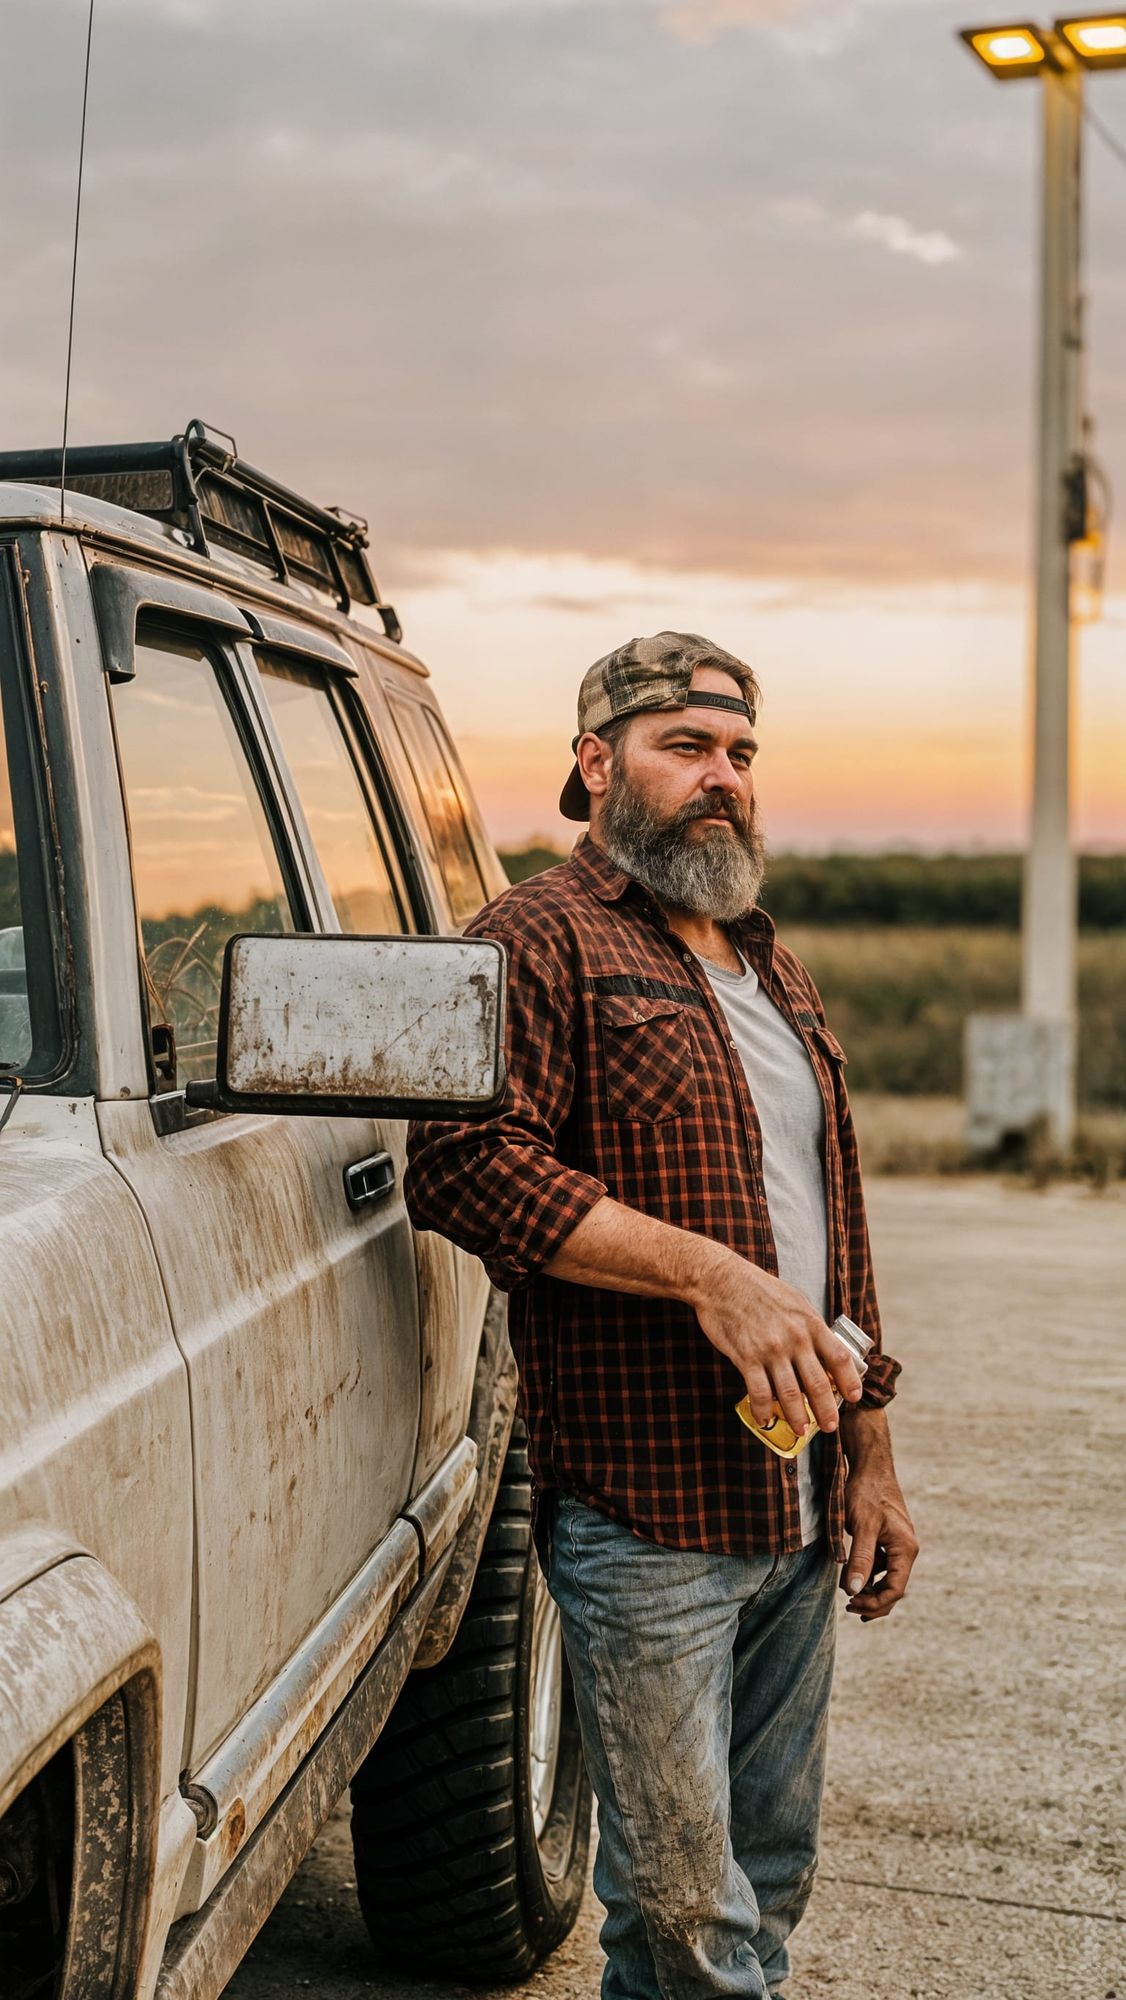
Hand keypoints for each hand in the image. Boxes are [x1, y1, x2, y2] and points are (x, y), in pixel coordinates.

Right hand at [688, 1245, 864, 1439]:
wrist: (721, 1281)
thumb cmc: (759, 1289)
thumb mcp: (795, 1300)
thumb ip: (810, 1325)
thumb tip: (824, 1347)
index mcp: (810, 1323)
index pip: (839, 1357)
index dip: (850, 1381)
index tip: (854, 1398)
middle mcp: (795, 1338)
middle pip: (818, 1383)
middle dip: (826, 1411)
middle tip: (830, 1427)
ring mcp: (771, 1349)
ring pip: (790, 1394)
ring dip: (797, 1417)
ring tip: (801, 1430)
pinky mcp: (747, 1357)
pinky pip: (759, 1392)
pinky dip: (764, 1411)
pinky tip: (765, 1420)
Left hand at [839, 1406, 917, 1621]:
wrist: (869, 1465)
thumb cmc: (866, 1492)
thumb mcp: (861, 1527)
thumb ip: (860, 1559)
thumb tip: (853, 1591)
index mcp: (905, 1549)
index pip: (896, 1589)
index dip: (875, 1603)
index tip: (852, 1604)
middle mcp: (905, 1548)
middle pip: (894, 1588)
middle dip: (874, 1601)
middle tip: (850, 1608)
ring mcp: (897, 1543)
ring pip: (887, 1577)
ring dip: (870, 1590)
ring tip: (850, 1596)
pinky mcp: (887, 1537)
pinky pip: (881, 1564)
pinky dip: (869, 1574)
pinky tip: (852, 1577)